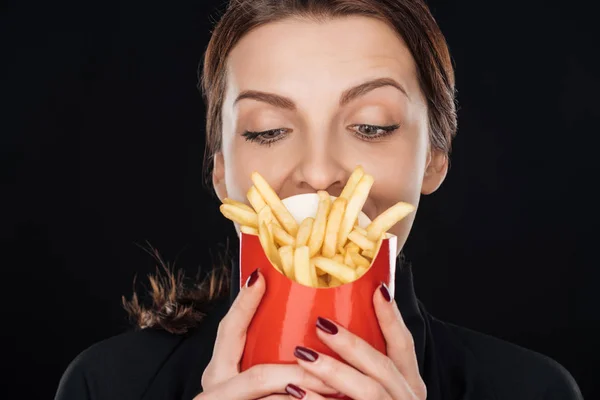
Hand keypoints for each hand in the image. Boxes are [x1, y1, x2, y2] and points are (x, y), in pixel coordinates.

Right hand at [195, 269, 337, 399]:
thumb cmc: (243, 399)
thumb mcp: (243, 381)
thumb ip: (263, 360)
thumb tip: (299, 333)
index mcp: (218, 373)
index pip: (229, 331)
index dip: (243, 305)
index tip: (260, 278)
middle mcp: (214, 391)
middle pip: (260, 375)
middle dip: (302, 371)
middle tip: (334, 363)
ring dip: (309, 396)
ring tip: (341, 392)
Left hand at [286, 283, 426, 398]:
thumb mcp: (378, 388)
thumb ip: (365, 365)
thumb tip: (331, 323)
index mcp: (409, 385)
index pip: (403, 344)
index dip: (391, 317)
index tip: (377, 290)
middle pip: (382, 368)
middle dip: (352, 345)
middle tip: (321, 324)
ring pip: (369, 393)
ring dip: (335, 372)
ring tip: (302, 355)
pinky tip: (296, 391)